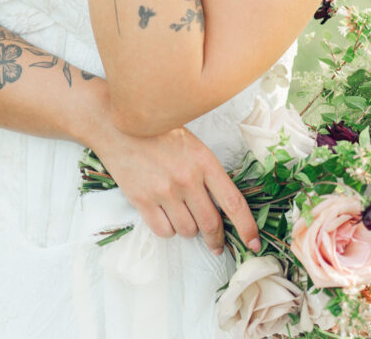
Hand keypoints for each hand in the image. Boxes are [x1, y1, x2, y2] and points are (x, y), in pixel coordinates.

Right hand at [93, 122, 260, 256]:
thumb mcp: (191, 143)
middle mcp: (186, 178)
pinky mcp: (142, 200)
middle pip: (211, 224)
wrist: (116, 126)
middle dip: (216, 239)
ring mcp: (164, 191)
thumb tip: (221, 205)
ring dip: (189, 229)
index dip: (247, 227)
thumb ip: (206, 171)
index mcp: (203, 161)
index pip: (233, 202)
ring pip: (188, 231)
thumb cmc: (156, 131)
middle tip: (216, 244)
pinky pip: (165, 231)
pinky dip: (168, 228)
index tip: (253, 243)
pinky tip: (164, 213)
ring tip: (181, 213)